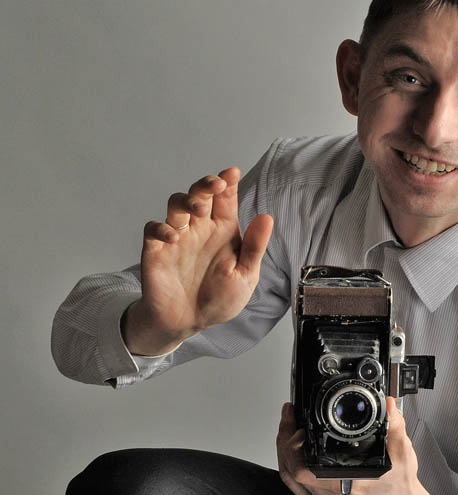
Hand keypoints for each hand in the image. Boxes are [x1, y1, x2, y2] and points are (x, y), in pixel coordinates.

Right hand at [123, 167, 272, 354]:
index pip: (225, 199)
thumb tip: (267, 217)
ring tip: (200, 208)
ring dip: (186, 201)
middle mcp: (200, 229)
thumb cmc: (218, 299)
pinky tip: (174, 236)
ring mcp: (177, 238)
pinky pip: (153, 229)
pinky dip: (161, 228)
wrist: (189, 322)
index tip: (232, 172)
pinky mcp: (157, 250)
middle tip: (217, 184)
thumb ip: (254, 248)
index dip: (228, 183)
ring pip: (176, 205)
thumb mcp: (244, 277)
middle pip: (200, 194)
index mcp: (223, 231)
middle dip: (207, 185)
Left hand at [276, 398, 449, 494]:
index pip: (306, 467)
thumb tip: (387, 404)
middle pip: (291, 471)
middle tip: (289, 418)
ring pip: (290, 480)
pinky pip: (297, 490)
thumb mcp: (403, 454)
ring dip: (284, 453)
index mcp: (350, 488)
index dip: (293, 443)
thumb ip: (394, 425)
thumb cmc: (401, 493)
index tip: (295, 421)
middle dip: (284, 440)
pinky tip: (292, 454)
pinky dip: (290, 469)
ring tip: (286, 430)